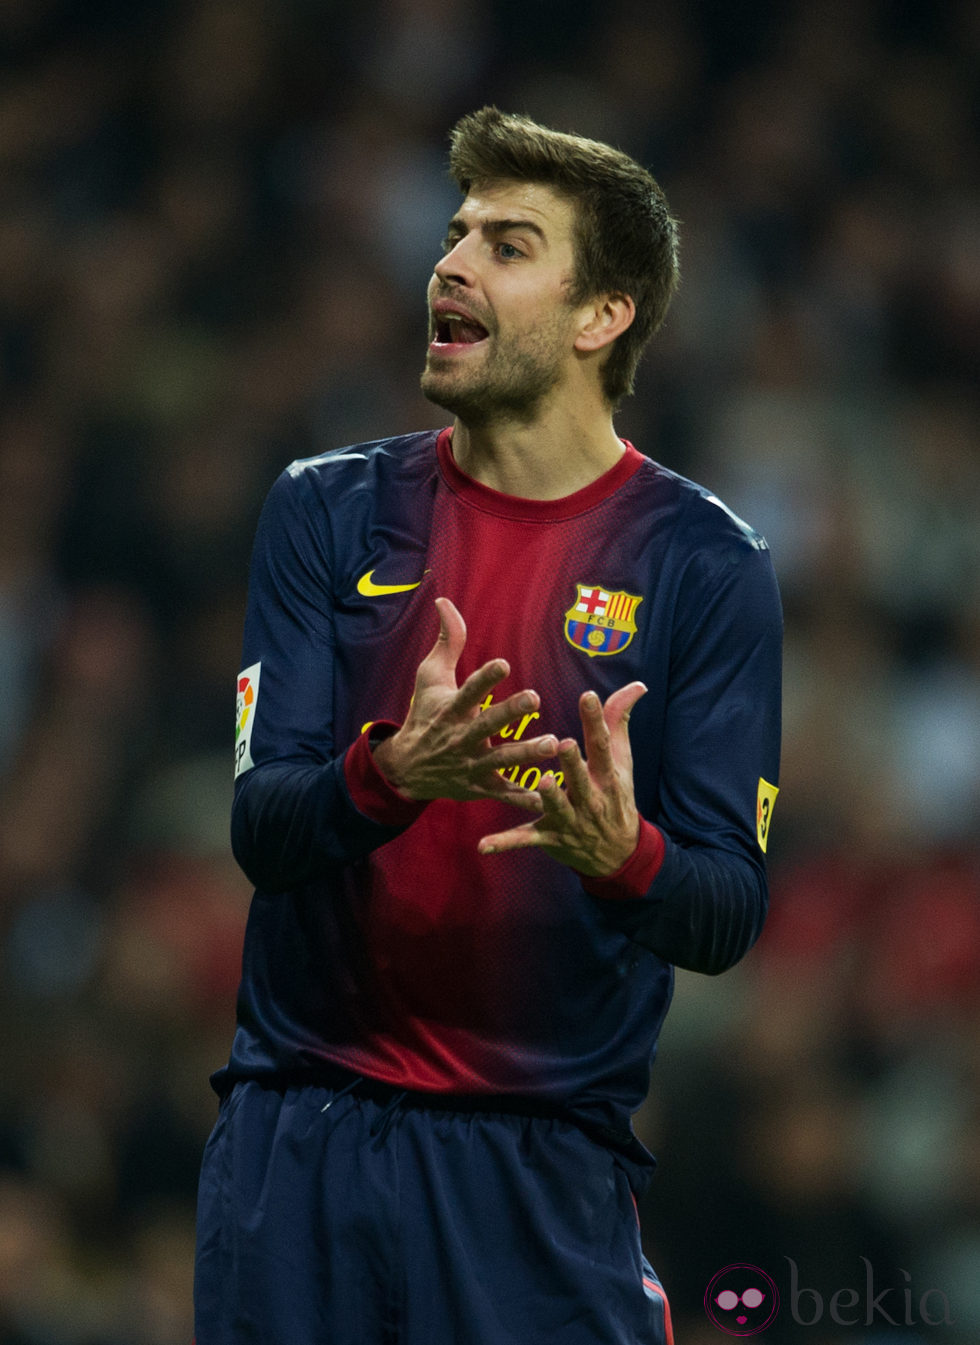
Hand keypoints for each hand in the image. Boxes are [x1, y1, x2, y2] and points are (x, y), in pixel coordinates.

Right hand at [372, 597, 557, 805]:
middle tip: (534, 699)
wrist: (406, 768)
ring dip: (526, 754)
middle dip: (509, 713)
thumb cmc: (424, 715)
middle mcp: (460, 737)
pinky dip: (522, 798)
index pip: (468, 690)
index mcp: (451, 709)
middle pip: (487, 724)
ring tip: (552, 744)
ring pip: (501, 760)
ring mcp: (470, 765)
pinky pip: (503, 794)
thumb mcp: (430, 677)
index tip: (503, 664)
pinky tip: (545, 796)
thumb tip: (445, 601)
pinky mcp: (478, 788)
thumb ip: (447, 641)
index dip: (485, 678)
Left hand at [477, 683, 646, 875]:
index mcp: (605, 775)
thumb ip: (619, 720)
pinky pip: (525, 839)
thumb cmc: (615, 795)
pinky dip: (505, 843)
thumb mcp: (621, 760)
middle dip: (573, 763)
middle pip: (580, 778)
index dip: (596, 721)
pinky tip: (483, 845)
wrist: (618, 853)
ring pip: (557, 807)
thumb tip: (638, 684)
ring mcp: (569, 819)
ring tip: (542, 783)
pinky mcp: (550, 837)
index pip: (602, 745)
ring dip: (550, 798)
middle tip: (563, 744)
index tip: (588, 696)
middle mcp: (589, 797)